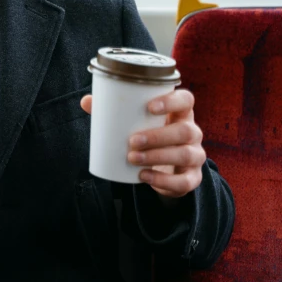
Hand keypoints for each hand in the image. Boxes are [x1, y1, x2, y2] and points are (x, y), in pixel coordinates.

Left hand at [80, 89, 205, 198]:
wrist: (162, 167)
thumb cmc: (147, 134)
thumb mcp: (134, 122)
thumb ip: (113, 111)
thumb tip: (86, 102)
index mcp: (180, 113)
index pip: (186, 100)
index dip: (172, 101)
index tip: (149, 107)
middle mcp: (192, 133)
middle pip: (186, 131)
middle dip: (158, 136)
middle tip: (131, 141)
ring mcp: (195, 156)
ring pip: (185, 155)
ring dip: (158, 157)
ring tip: (132, 158)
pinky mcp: (192, 178)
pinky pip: (184, 181)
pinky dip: (163, 181)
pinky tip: (144, 177)